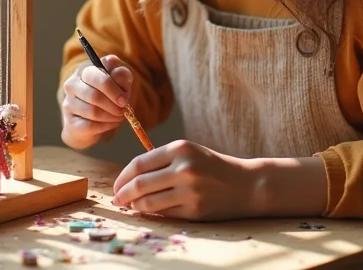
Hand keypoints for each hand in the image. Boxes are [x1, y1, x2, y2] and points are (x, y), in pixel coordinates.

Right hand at [60, 56, 132, 149]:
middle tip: (124, 110)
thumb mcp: (117, 79)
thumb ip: (121, 74)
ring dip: (111, 116)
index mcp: (84, 70)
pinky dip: (106, 126)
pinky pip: (90, 126)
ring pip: (93, 112)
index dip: (114, 90)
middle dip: (113, 105)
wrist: (93, 115)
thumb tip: (121, 74)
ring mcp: (68, 104)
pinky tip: (112, 122)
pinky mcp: (71, 122)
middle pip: (94, 96)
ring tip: (120, 116)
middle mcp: (72, 85)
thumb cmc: (108, 92)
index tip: (125, 99)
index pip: (98, 78)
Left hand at [111, 139, 256, 220]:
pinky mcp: (195, 210)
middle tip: (117, 199)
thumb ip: (162, 160)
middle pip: (140, 184)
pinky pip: (164, 213)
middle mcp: (183, 168)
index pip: (139, 164)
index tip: (116, 185)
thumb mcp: (189, 152)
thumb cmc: (212, 166)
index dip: (122, 177)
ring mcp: (189, 190)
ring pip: (149, 202)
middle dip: (122, 194)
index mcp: (179, 148)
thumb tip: (130, 178)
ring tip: (130, 206)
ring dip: (134, 206)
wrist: (245, 184)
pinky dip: (151, 213)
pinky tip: (147, 211)